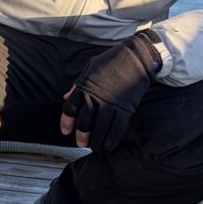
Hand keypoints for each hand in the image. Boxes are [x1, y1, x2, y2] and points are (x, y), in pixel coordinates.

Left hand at [60, 34, 158, 150]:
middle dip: (82, 135)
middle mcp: (96, 96)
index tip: (66, 131)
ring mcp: (111, 103)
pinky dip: (113, 138)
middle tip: (81, 143)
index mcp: (85, 86)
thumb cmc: (113, 60)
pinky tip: (110, 145)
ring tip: (95, 147)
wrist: (136, 57)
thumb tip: (66, 97)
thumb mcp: (91, 68)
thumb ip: (78, 84)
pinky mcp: (126, 107)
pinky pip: (118, 127)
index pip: (70, 108)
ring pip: (100, 127)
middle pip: (85, 122)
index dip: (67, 122)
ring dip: (97, 140)